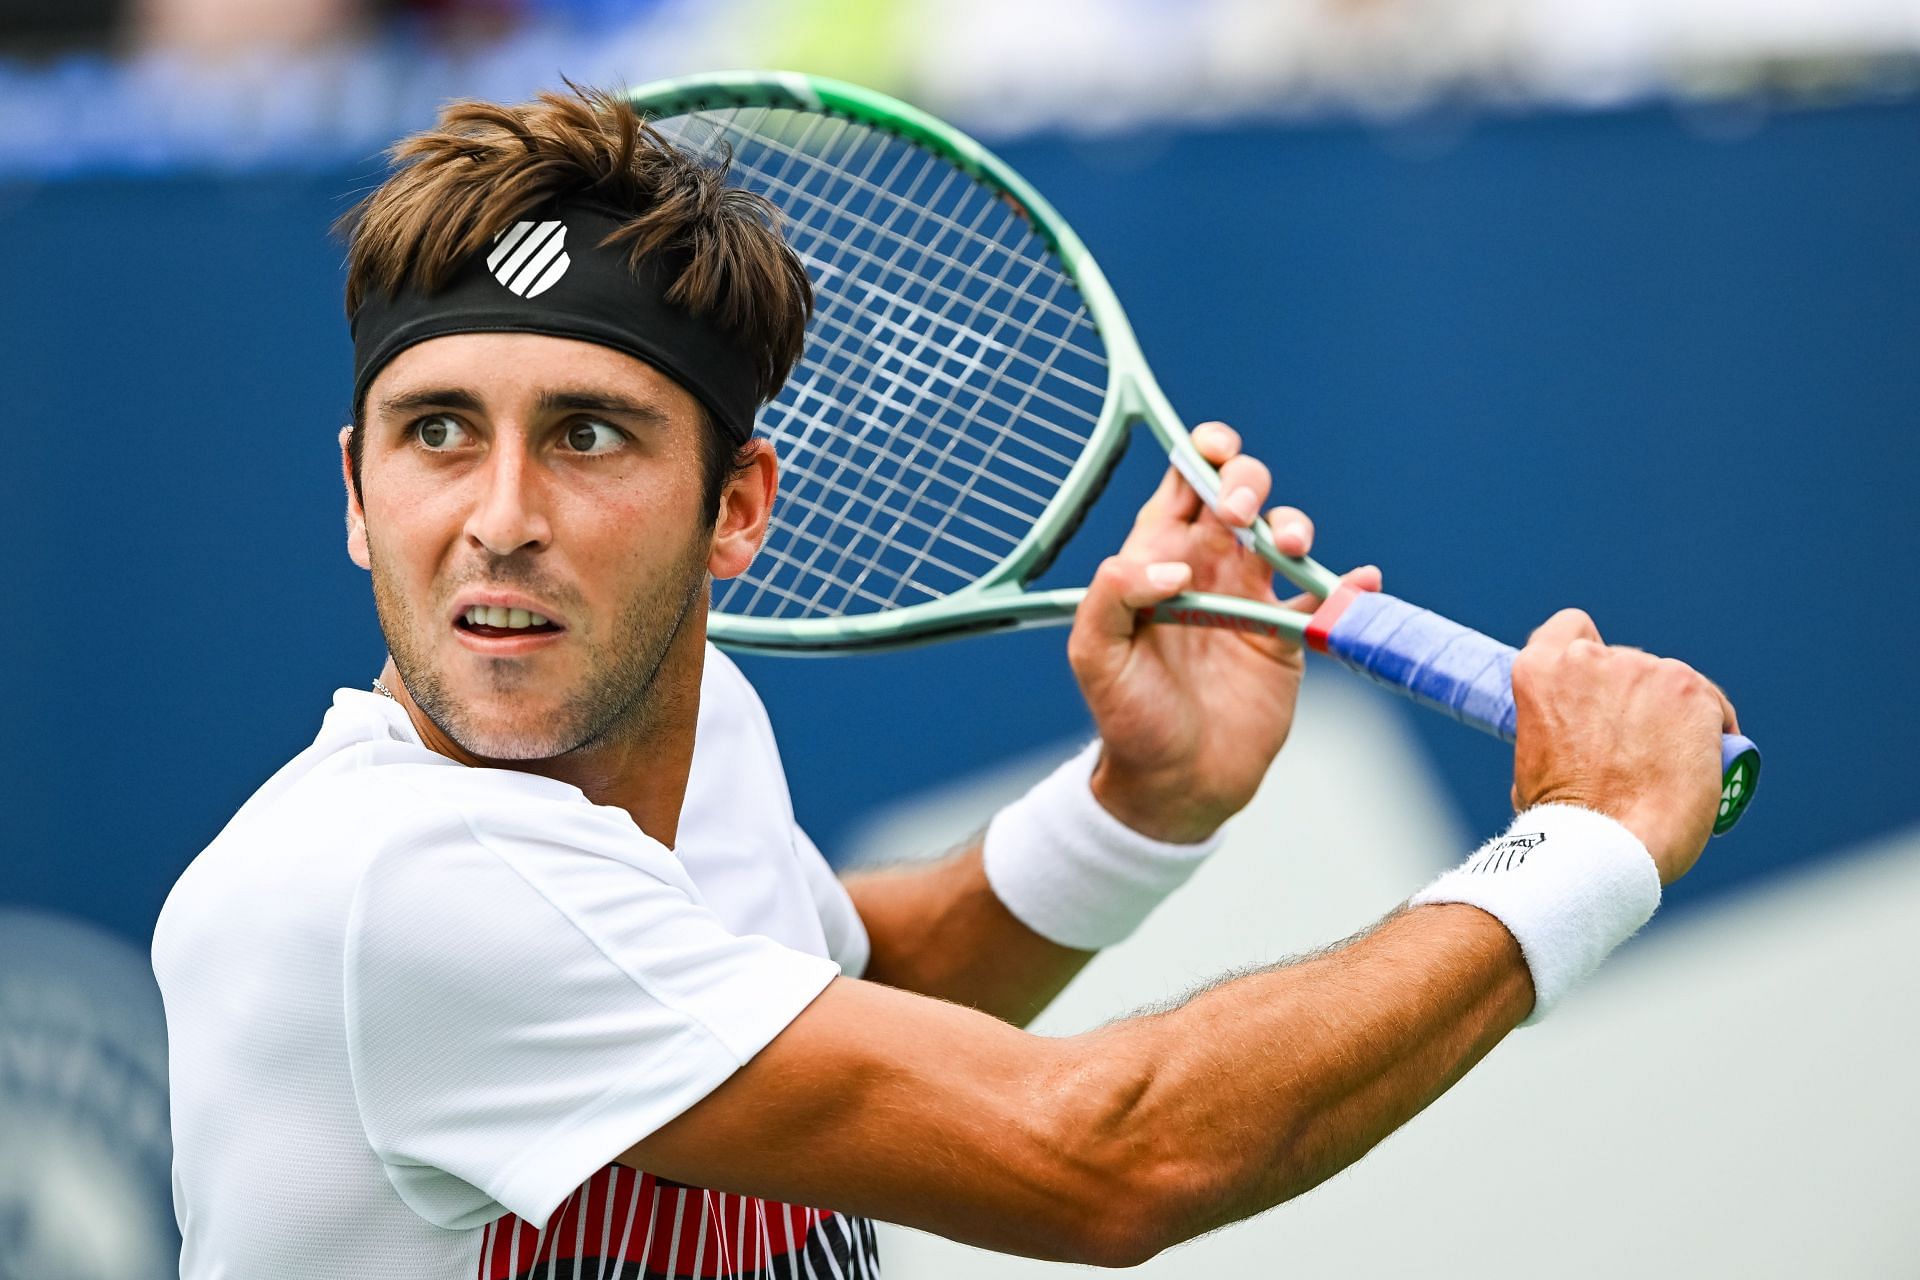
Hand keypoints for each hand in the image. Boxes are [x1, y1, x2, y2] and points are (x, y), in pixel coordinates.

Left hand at [1067, 422, 1379, 842]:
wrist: (1175, 784)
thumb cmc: (1127, 716)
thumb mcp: (1095, 653)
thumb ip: (1115, 594)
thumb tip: (1174, 566)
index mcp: (1156, 556)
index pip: (1181, 482)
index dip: (1202, 452)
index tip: (1216, 454)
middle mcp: (1207, 567)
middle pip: (1239, 492)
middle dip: (1247, 484)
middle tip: (1238, 517)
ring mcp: (1251, 598)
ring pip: (1285, 533)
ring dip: (1295, 525)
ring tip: (1292, 548)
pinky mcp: (1288, 637)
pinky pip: (1325, 597)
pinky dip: (1348, 584)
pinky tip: (1358, 580)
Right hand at [1510, 609, 1736, 884]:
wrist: (1605, 846)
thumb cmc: (1564, 823)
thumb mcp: (1532, 760)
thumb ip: (1553, 730)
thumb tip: (1575, 741)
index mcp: (1540, 670)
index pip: (1571, 629)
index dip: (1588, 656)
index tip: (1598, 688)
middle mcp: (1590, 658)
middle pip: (1626, 661)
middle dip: (1634, 697)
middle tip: (1637, 749)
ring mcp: (1644, 671)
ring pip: (1670, 682)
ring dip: (1673, 714)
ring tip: (1673, 766)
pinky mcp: (1691, 691)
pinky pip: (1710, 703)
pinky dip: (1712, 728)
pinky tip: (1708, 761)